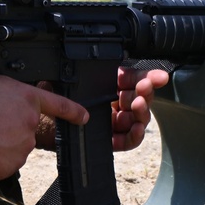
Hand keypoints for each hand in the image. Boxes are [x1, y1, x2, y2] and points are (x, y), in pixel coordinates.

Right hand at [0, 74, 88, 180]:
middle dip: (10, 123)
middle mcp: (30, 119)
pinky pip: (9, 157)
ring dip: (1, 139)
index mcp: (25, 96)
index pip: (57, 102)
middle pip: (25, 122)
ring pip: (16, 141)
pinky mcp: (17, 162)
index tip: (83, 116)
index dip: (72, 110)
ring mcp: (26, 143)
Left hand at [32, 67, 168, 152]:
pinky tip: (137, 128)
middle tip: (144, 88)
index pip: (131, 79)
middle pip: (138, 96)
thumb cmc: (54, 104)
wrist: (45, 129)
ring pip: (137, 117)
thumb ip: (72, 75)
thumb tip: (78, 64)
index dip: (147, 77)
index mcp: (107, 84)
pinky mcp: (112, 140)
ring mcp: (115, 122)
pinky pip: (129, 139)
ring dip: (141, 111)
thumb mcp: (62, 84)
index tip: (159, 77)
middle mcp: (115, 102)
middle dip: (145, 91)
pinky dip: (135, 135)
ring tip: (138, 105)